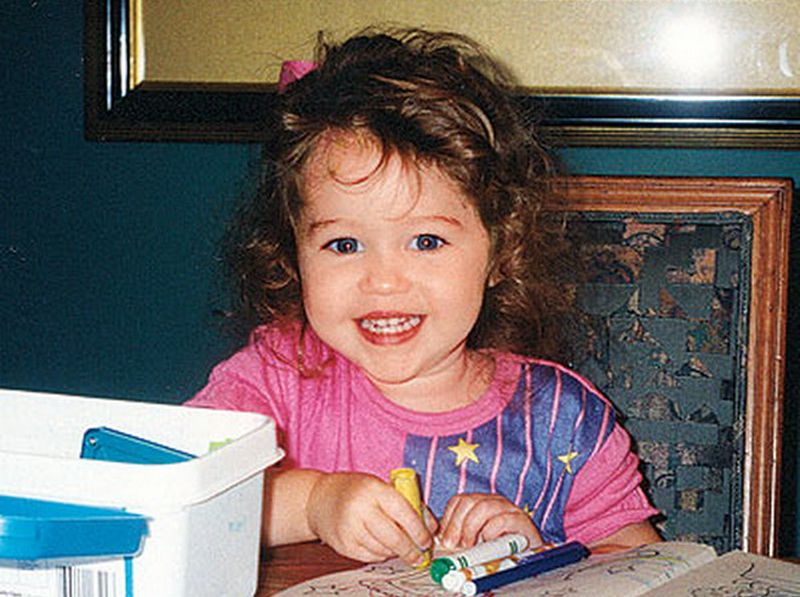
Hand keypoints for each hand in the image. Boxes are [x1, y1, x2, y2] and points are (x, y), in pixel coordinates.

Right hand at [306, 472, 434, 564]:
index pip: (404, 513)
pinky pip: (370, 557)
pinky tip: (382, 547)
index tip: (427, 540)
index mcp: (374, 489)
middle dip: (411, 550)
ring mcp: (349, 528)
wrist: (319, 499)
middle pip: (394, 537)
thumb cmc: (356, 490)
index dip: (419, 530)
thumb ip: (405, 503)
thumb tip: (430, 526)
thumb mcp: (380, 487)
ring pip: (383, 550)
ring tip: (401, 548)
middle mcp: (360, 508)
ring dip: (396, 552)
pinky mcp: (343, 544)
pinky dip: (380, 554)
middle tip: (420, 556)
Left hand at [438, 493, 541, 550]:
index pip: (459, 500)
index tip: (443, 538)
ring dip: (471, 528)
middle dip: (456, 524)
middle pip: (469, 501)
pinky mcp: (522, 521)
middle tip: (452, 545)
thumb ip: (459, 538)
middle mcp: (494, 501)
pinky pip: (502, 519)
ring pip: (483, 507)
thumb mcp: (475, 542)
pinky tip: (489, 541)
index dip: (448, 518)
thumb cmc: (499, 551)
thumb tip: (440, 542)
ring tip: (469, 545)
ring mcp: (509, 509)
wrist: (529, 557)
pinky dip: (491, 531)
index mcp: (481, 503)